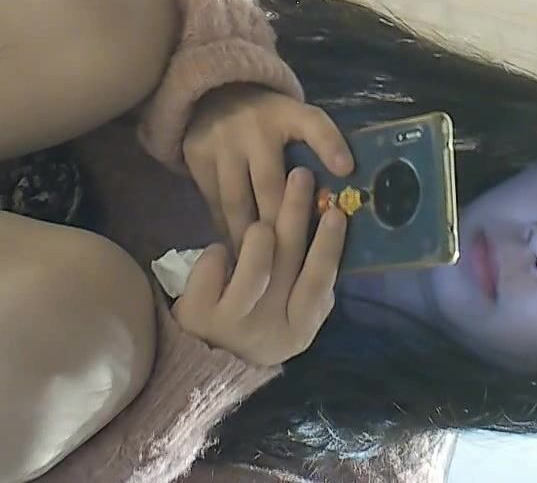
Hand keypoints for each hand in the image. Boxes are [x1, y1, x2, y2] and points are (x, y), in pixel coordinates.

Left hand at [172, 166, 347, 365]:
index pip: (318, 283)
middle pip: (289, 263)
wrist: (201, 361)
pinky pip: (215, 264)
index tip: (337, 210)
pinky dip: (217, 252)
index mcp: (297, 330)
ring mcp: (232, 324)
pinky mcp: (199, 314)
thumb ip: (306, 280)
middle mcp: (268, 330)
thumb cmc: (254, 322)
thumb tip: (331, 223)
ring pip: (255, 266)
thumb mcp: (287, 313)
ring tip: (260, 222)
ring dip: (259, 235)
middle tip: (302, 175)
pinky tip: (219, 254)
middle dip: (297, 213)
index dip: (330, 246)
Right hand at [183, 85, 352, 252]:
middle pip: (270, 184)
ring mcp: (221, 143)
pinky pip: (213, 203)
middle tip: (293, 265)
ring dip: (250, 238)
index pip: (314, 125)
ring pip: (237, 201)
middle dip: (282, 224)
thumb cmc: (271, 119)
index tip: (346, 170)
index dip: (330, 146)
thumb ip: (321, 145)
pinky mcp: (197, 157)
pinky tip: (237, 254)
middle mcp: (252, 127)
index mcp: (287, 114)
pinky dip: (226, 229)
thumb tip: (345, 185)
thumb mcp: (299, 119)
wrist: (217, 93)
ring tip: (263, 272)